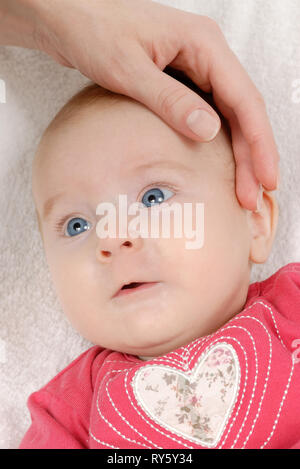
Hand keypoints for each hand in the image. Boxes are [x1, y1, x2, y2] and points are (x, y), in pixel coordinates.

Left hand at [2, 0, 279, 210]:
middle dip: (252, 156)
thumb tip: (209, 131)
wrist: (66, 17)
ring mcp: (195, 68)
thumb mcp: (129, 70)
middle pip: (242, 112)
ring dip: (239, 154)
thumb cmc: (93, 30)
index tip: (266, 179)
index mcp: (204, 44)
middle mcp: (207, 55)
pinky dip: (219, 142)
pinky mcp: (180, 80)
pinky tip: (221, 165)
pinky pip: (209, 114)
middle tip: (254, 197)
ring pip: (229, 115)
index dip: (259, 144)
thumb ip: (170, 100)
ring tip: (243, 189)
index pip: (244, 100)